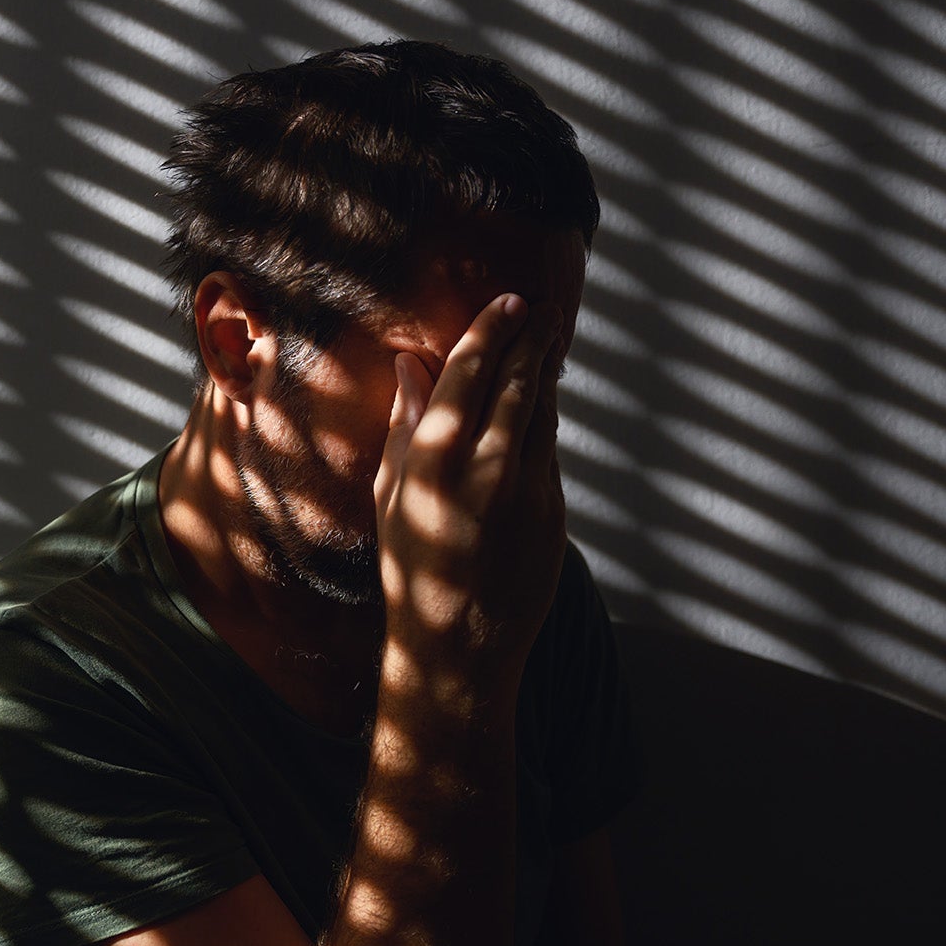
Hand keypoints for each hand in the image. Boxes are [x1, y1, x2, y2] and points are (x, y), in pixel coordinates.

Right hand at [372, 293, 566, 689]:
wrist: (456, 644)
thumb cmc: (410, 565)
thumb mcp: (391, 492)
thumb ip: (406, 424)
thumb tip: (411, 365)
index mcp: (435, 459)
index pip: (471, 372)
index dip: (494, 329)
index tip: (511, 301)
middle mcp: (486, 468)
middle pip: (520, 381)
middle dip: (534, 339)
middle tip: (544, 309)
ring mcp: (528, 491)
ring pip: (544, 414)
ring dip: (547, 375)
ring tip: (548, 345)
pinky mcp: (554, 513)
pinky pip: (549, 455)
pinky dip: (546, 425)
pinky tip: (542, 411)